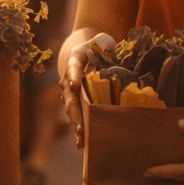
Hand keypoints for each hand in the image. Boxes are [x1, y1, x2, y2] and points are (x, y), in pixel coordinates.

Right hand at [58, 32, 114, 148]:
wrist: (86, 50)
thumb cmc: (98, 45)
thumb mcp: (103, 40)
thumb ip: (106, 47)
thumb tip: (115, 61)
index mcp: (76, 58)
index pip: (73, 67)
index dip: (73, 75)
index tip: (74, 85)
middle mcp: (68, 76)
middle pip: (70, 95)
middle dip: (75, 112)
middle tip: (81, 126)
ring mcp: (69, 91)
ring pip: (71, 109)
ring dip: (76, 124)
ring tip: (82, 139)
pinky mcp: (75, 101)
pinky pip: (75, 115)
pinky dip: (79, 129)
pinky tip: (83, 143)